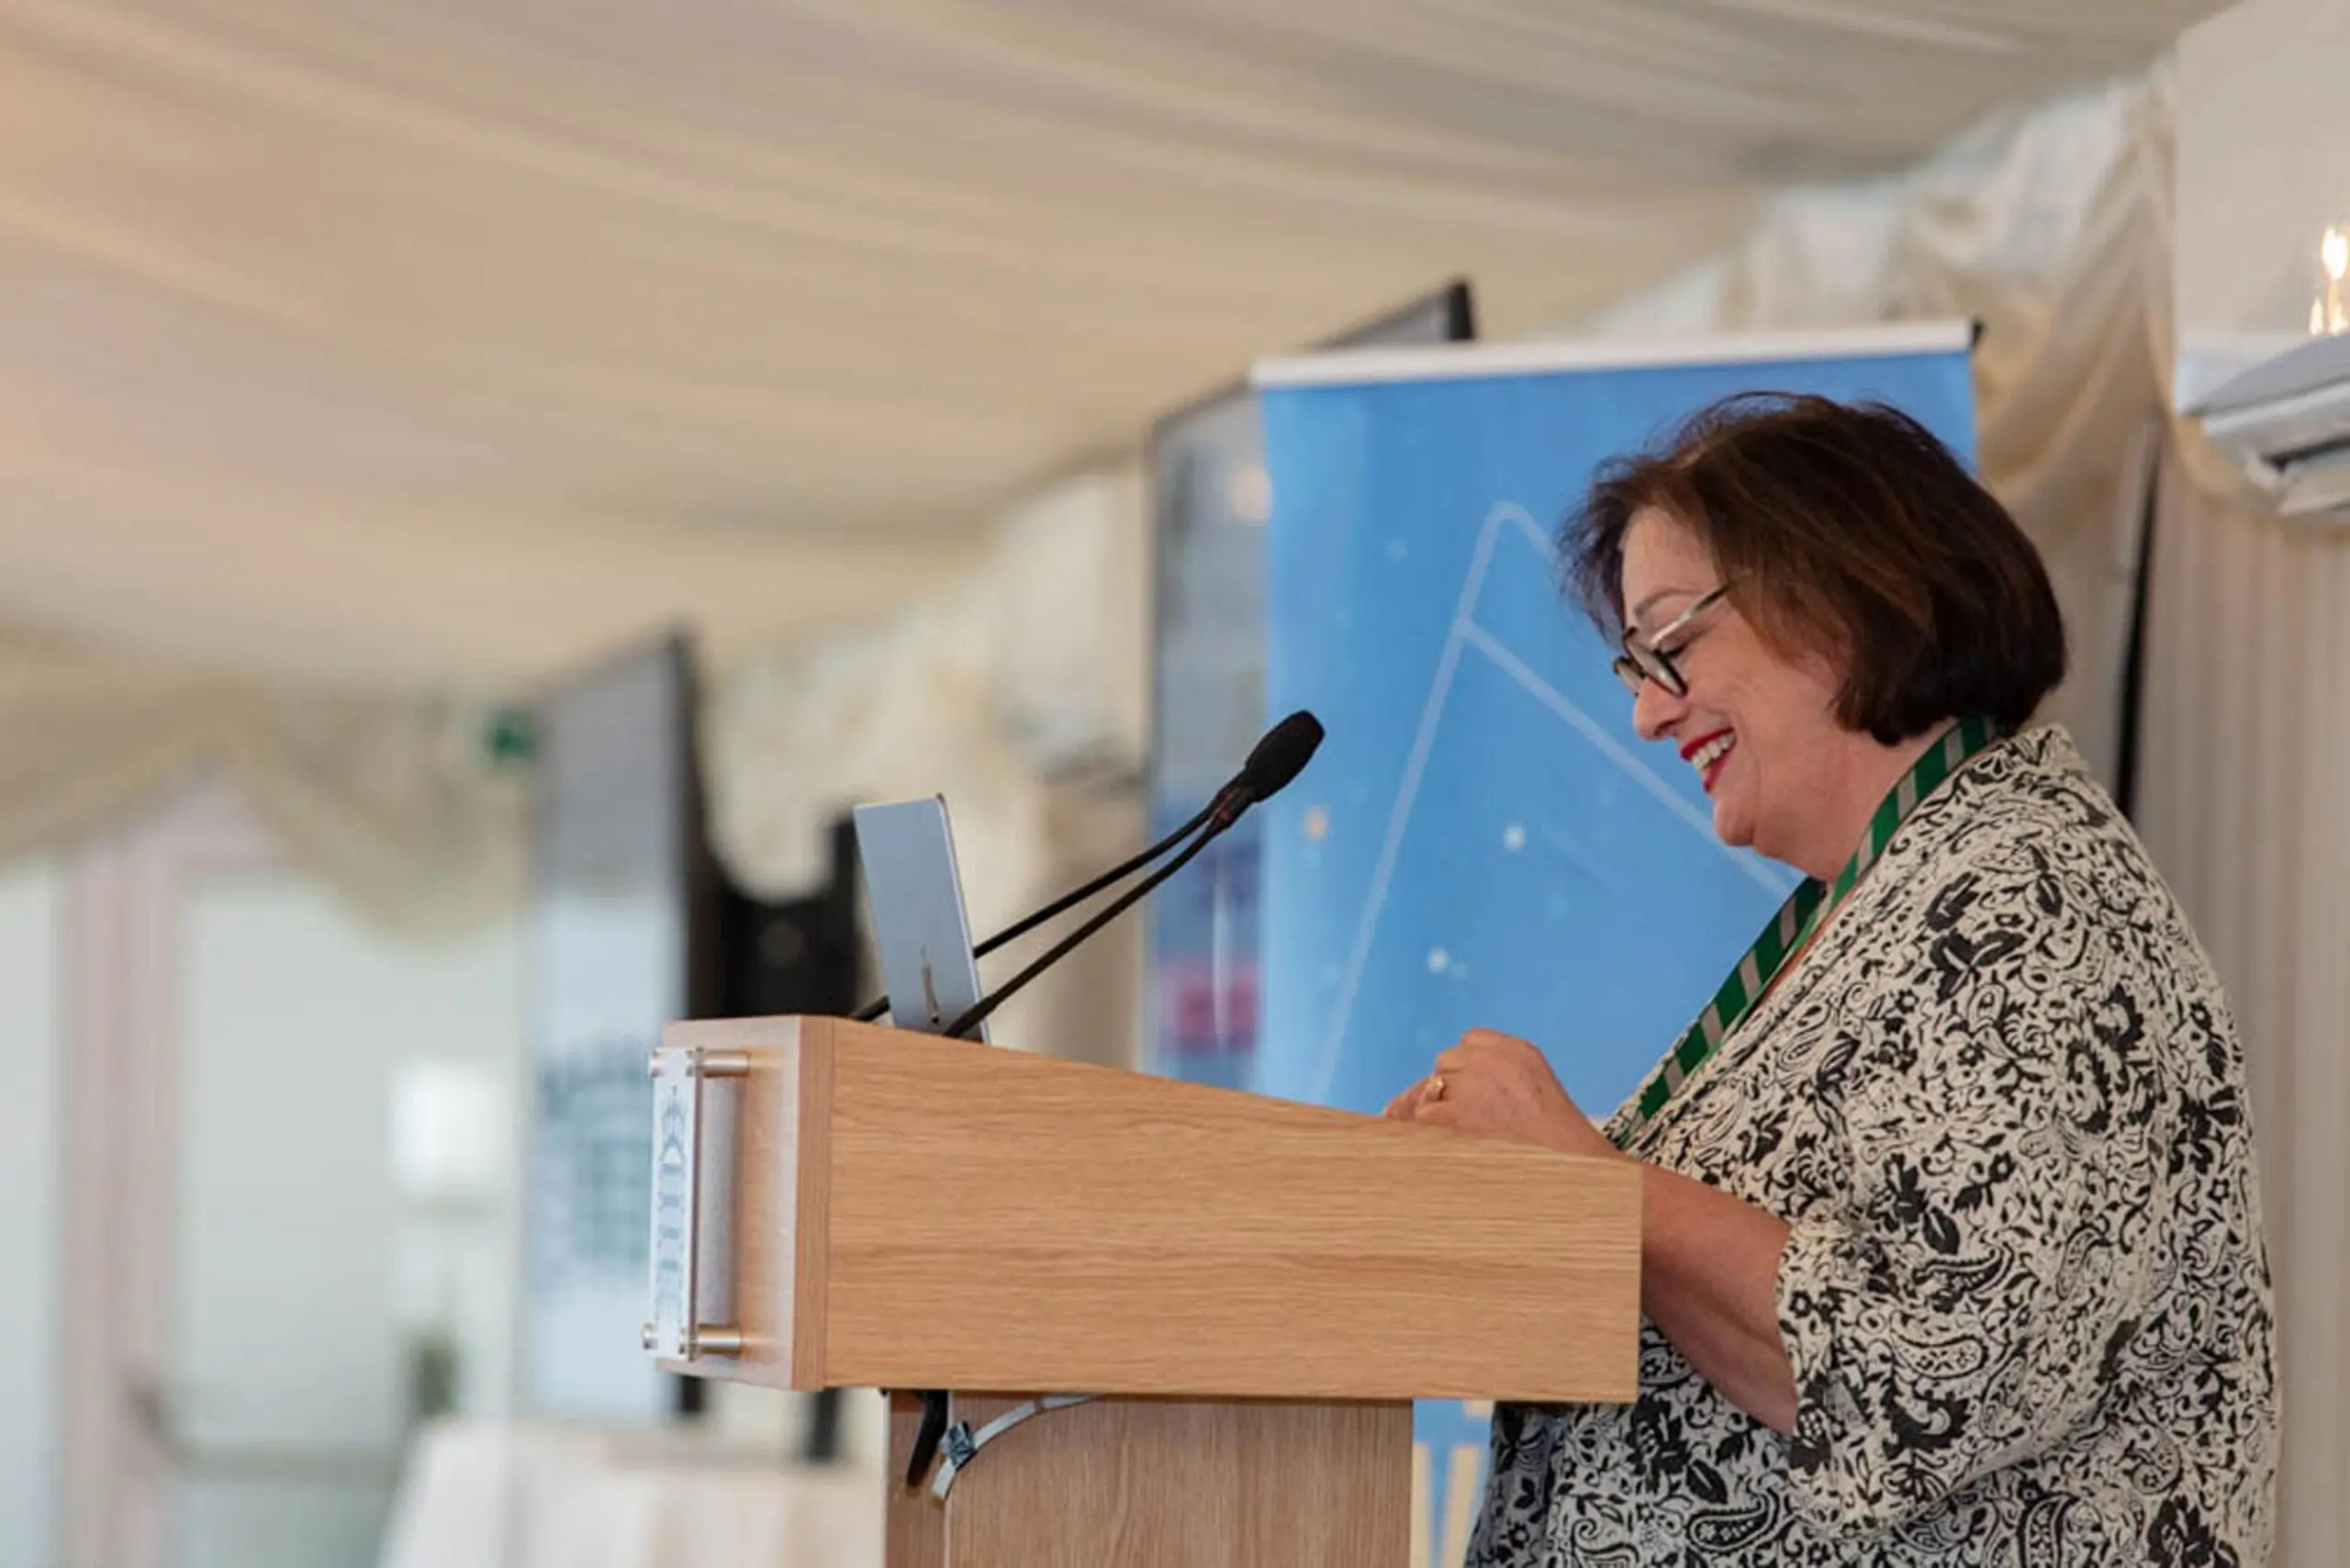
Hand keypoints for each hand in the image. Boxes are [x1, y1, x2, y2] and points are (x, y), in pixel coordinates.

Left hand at [1383, 1028, 1618, 1161]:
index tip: (1475, 1096)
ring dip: (1437, 1113)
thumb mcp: (1531, 1097)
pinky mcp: (1456, 1114)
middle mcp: (1494, 1060)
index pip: (1470, 1042)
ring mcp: (1473, 1085)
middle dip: (1449, 1091)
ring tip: (1466, 1138)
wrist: (1572, 1172)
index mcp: (1518, 1052)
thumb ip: (1493, 1082)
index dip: (1466, 1071)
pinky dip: (1429, 1133)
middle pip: (1445, 1063)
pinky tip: (1451, 1149)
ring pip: (1431, 1089)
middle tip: (1467, 1123)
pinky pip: (1424, 1116)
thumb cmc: (1553, 1147)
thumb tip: (1424, 1094)